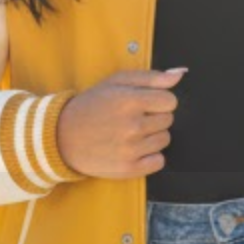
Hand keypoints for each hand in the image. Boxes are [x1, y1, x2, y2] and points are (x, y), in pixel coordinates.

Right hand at [55, 66, 187, 178]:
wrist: (63, 136)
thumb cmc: (92, 105)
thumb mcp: (117, 82)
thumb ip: (151, 77)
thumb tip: (180, 74)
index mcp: (130, 101)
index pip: (170, 101)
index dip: (158, 100)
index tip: (144, 103)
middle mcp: (132, 126)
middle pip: (168, 120)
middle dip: (154, 117)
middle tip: (131, 118)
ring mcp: (131, 150)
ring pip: (165, 140)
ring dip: (152, 136)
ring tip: (129, 133)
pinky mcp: (129, 169)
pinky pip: (159, 162)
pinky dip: (150, 157)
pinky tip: (133, 149)